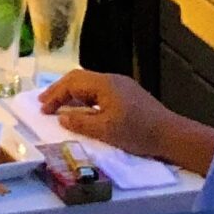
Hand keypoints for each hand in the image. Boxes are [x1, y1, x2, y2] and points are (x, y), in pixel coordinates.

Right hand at [39, 68, 175, 156]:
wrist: (171, 135)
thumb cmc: (138, 132)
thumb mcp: (106, 131)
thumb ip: (81, 123)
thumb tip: (62, 117)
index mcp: (104, 83)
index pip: (72, 82)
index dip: (55, 94)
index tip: (42, 108)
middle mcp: (111, 79)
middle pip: (79, 79)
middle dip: (60, 90)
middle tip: (45, 104)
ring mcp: (121, 85)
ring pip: (90, 84)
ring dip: (73, 94)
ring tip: (61, 107)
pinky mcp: (128, 94)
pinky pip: (100, 91)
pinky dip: (86, 98)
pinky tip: (84, 109)